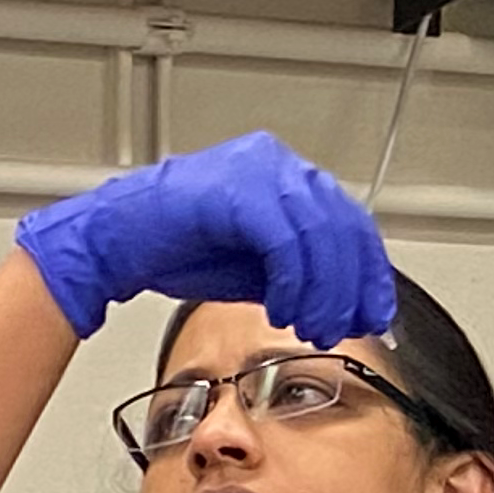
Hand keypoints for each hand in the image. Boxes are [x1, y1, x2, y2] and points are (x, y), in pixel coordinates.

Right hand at [10, 132, 393, 348]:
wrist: (117, 242)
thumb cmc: (177, 249)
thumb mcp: (258, 268)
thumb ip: (303, 275)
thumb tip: (348, 305)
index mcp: (285, 176)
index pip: (350, 222)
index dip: (369, 274)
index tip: (376, 315)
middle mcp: (277, 164)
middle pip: (343, 227)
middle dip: (350, 289)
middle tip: (340, 328)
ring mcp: (258, 171)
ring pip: (320, 235)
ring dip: (323, 293)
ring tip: (310, 328)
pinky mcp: (237, 191)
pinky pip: (285, 242)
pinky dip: (292, 284)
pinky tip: (281, 311)